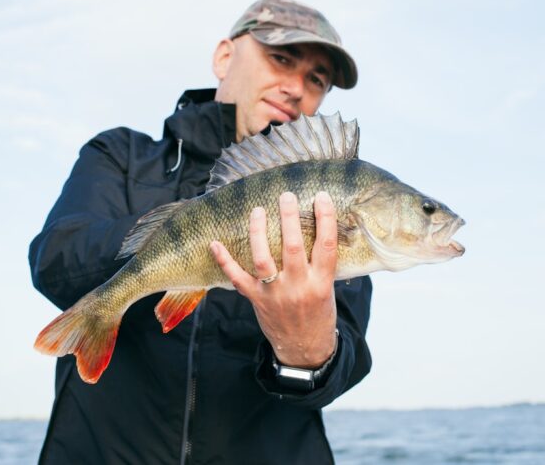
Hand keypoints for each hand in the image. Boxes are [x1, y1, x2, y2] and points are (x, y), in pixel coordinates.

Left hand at [210, 191, 337, 368]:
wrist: (305, 348)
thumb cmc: (319, 313)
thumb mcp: (329, 288)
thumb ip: (322, 263)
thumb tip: (319, 226)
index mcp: (322, 283)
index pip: (326, 246)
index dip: (325, 219)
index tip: (320, 197)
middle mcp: (299, 287)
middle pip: (293, 247)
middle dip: (289, 218)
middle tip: (286, 195)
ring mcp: (275, 294)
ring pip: (263, 259)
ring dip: (258, 232)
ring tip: (257, 210)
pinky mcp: (257, 300)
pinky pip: (237, 278)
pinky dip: (225, 261)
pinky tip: (215, 243)